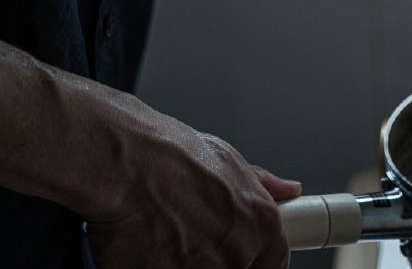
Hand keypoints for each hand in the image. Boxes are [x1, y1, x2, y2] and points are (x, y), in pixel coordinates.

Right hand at [83, 104, 299, 268]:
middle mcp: (236, 255)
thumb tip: (288, 191)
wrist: (123, 164)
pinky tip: (144, 247)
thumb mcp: (225, 157)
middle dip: (216, 259)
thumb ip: (261, 183)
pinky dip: (156, 267)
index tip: (246, 257)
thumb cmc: (169, 154)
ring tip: (165, 234)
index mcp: (259, 223)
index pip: (274, 262)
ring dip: (185, 263)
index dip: (255, 260)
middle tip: (192, 236)